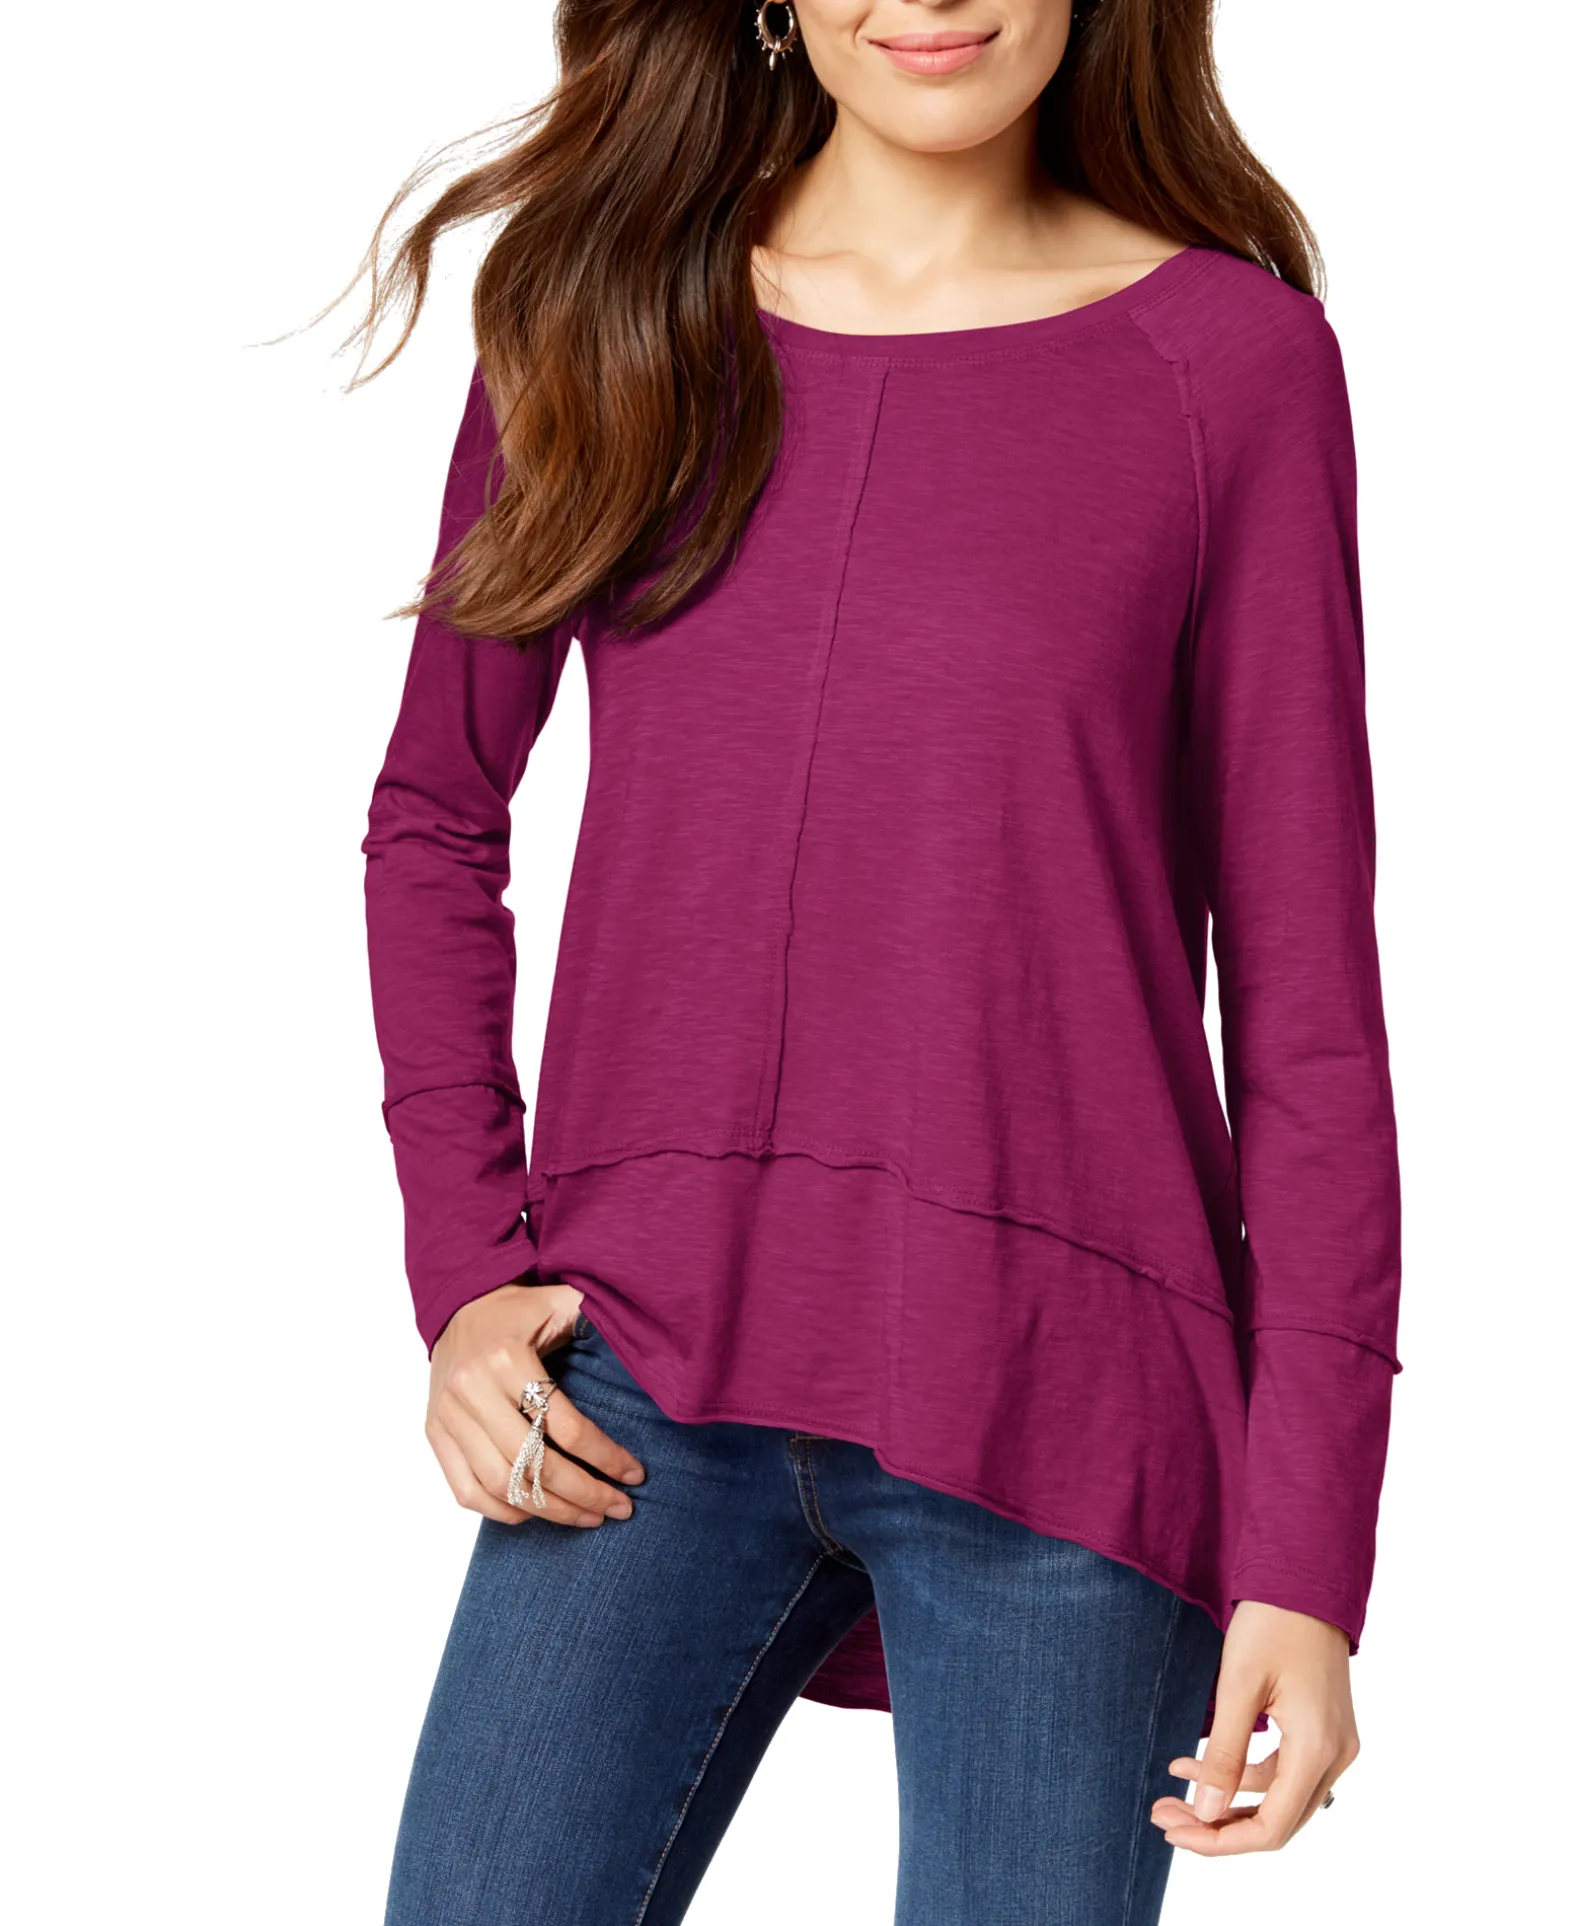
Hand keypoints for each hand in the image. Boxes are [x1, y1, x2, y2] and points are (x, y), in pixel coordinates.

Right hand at [426, 1279, 645, 1526]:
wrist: (459, 1300)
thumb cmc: (518, 1308)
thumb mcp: (560, 1302)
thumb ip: (597, 1322)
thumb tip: (648, 1354)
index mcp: (507, 1359)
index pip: (566, 1427)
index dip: (605, 1457)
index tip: (635, 1475)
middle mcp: (472, 1391)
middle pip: (534, 1464)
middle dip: (584, 1494)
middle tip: (619, 1508)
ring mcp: (449, 1416)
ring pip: (501, 1484)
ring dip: (550, 1511)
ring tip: (588, 1517)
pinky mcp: (435, 1433)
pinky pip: (466, 1490)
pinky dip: (502, 1510)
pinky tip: (537, 1512)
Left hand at [1150, 1600, 1358, 1854]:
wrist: (1305, 1576)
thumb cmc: (1272, 1621)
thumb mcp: (1237, 1685)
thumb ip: (1224, 1753)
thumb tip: (1206, 1812)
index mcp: (1318, 1748)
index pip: (1273, 1826)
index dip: (1222, 1840)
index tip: (1175, 1831)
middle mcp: (1336, 1756)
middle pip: (1277, 1819)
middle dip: (1218, 1824)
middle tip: (1163, 1813)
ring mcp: (1334, 1744)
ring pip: (1279, 1798)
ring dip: (1227, 1800)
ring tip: (1172, 1790)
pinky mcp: (1323, 1730)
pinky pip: (1284, 1771)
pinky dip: (1243, 1774)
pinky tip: (1197, 1762)